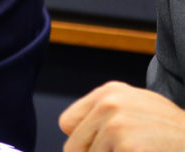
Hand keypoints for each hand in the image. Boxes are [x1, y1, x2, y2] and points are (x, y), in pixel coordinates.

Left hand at [60, 81, 184, 150]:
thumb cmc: (170, 131)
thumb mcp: (137, 108)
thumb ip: (104, 114)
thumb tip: (68, 130)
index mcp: (108, 93)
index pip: (67, 123)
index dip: (81, 140)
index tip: (100, 147)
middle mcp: (108, 104)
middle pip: (74, 146)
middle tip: (124, 150)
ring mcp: (116, 125)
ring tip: (139, 150)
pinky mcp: (127, 145)